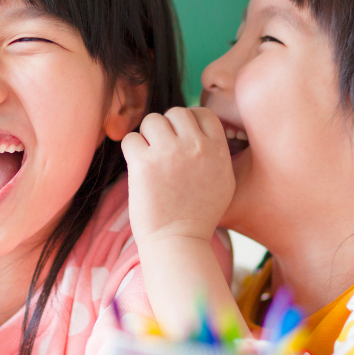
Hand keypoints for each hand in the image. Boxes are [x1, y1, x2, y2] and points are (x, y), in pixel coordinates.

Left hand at [121, 106, 234, 244]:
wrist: (179, 241)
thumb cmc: (199, 215)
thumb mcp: (223, 180)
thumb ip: (214, 151)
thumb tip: (197, 129)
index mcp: (217, 150)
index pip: (202, 113)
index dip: (189, 121)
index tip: (181, 138)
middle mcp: (195, 147)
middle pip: (175, 113)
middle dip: (167, 128)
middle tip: (163, 151)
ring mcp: (169, 153)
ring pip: (151, 121)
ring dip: (147, 136)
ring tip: (150, 158)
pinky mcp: (144, 164)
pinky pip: (130, 138)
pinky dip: (131, 150)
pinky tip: (138, 167)